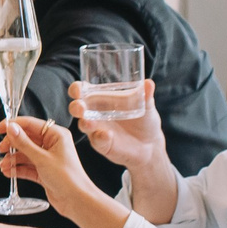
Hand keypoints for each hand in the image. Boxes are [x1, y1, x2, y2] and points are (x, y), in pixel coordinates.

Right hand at [0, 116, 92, 192]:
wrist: (77, 201)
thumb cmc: (67, 178)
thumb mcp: (42, 158)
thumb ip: (24, 143)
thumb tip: (10, 128)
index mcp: (56, 135)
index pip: (30, 124)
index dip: (12, 125)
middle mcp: (52, 144)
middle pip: (26, 138)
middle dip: (12, 144)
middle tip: (1, 149)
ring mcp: (48, 158)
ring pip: (25, 153)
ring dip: (13, 159)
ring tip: (4, 165)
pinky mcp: (44, 171)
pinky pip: (27, 166)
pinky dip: (17, 168)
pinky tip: (8, 172)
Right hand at [72, 80, 176, 213]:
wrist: (151, 144)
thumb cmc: (144, 120)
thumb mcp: (146, 106)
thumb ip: (146, 95)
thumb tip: (149, 83)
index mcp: (100, 99)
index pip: (82, 91)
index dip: (76, 89)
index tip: (78, 89)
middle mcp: (94, 114)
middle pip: (77, 108)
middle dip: (76, 107)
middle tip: (81, 107)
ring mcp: (97, 130)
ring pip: (83, 125)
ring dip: (85, 123)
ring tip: (90, 123)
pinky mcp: (102, 144)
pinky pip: (97, 141)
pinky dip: (100, 138)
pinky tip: (107, 135)